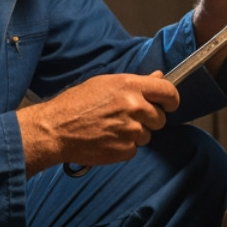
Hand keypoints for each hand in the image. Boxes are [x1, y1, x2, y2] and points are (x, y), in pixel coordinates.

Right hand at [19, 72, 178, 173]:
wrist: (55, 130)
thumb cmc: (75, 104)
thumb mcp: (105, 84)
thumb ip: (136, 82)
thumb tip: (158, 76)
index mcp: (130, 86)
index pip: (168, 92)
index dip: (171, 100)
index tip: (169, 104)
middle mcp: (134, 107)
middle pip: (160, 117)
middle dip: (149, 119)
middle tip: (127, 118)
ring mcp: (131, 130)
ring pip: (148, 135)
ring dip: (135, 134)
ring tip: (112, 128)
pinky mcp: (125, 150)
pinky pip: (135, 149)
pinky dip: (124, 147)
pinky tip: (107, 139)